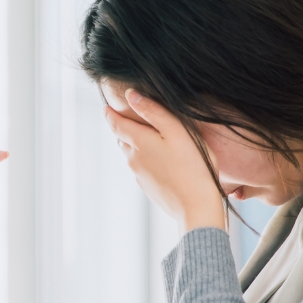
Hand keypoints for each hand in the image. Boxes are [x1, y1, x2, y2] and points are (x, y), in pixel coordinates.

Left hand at [104, 89, 226, 232]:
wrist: (196, 206)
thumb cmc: (192, 166)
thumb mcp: (176, 131)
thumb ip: (153, 111)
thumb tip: (131, 95)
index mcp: (138, 142)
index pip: (115, 124)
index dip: (110, 114)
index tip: (107, 108)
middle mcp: (133, 159)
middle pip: (123, 139)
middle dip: (125, 129)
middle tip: (131, 120)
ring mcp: (139, 176)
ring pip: (132, 155)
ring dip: (137, 145)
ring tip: (150, 139)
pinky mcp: (148, 188)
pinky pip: (142, 169)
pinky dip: (147, 161)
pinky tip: (163, 162)